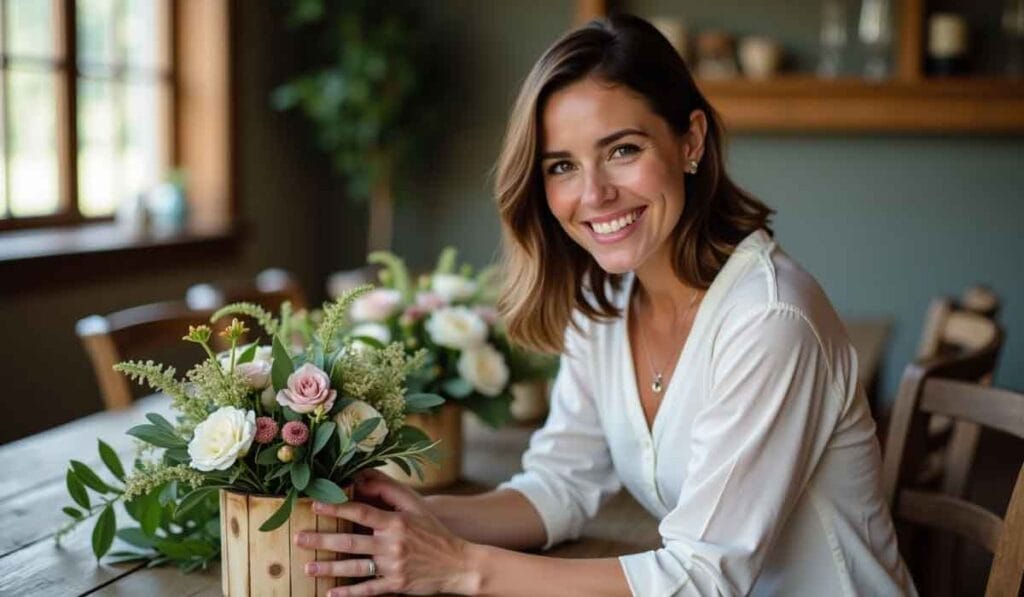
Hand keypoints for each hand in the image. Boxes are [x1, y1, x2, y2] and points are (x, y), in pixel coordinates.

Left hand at [293, 469, 478, 595]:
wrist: (459, 564)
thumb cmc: (434, 532)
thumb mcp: (417, 507)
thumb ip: (391, 492)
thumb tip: (364, 477)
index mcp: (396, 523)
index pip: (361, 512)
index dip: (337, 508)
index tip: (316, 505)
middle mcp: (393, 545)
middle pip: (351, 542)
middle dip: (322, 540)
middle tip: (299, 538)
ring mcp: (394, 567)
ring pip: (355, 568)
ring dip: (329, 569)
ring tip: (308, 568)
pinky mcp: (396, 586)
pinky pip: (368, 591)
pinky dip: (349, 594)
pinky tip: (331, 594)